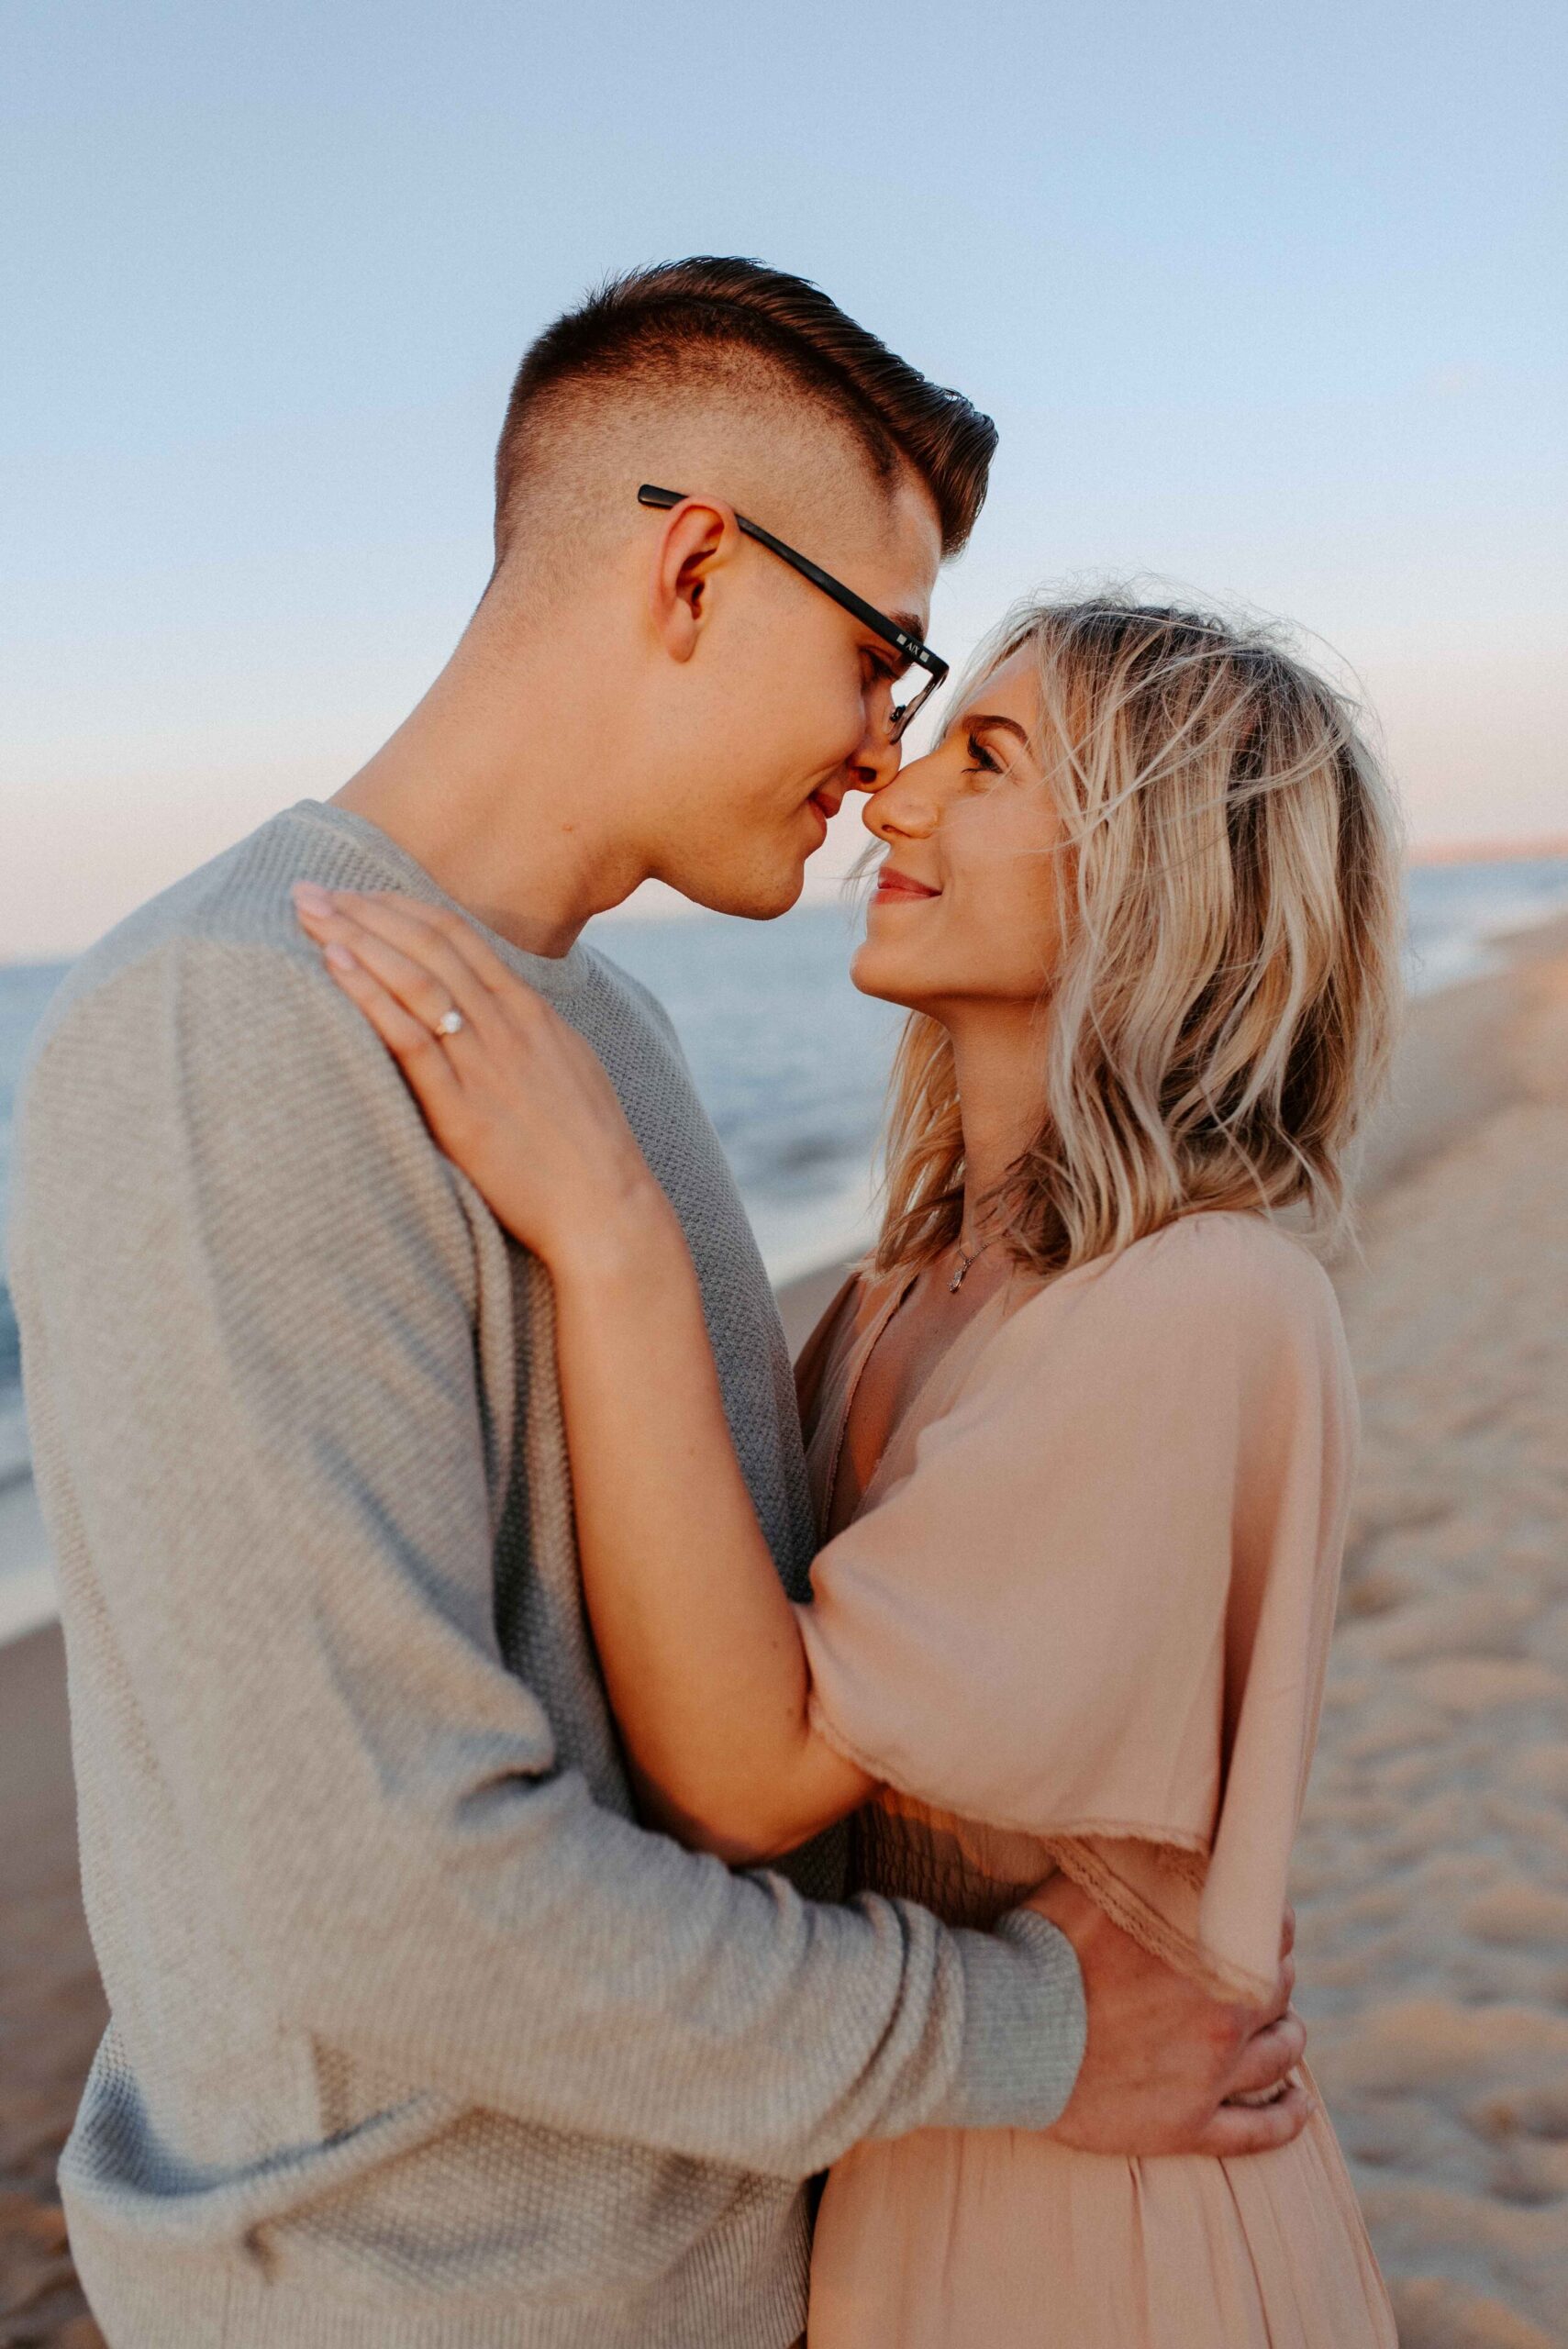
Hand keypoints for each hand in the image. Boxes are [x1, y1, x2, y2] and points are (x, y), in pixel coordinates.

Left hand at [292, 885, 673, 1273]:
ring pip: (412, 979)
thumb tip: (494, 1014)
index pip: (457, 936)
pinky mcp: (462, 1109)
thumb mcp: (566, 1068)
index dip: (402, 907)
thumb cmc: (587, 1149)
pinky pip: (408, 1039)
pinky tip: (334, 966)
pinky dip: (369, 995)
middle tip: (309, 889)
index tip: (358, 893)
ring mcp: (484, 1064)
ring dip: (354, 937)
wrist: (606, 1207)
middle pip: (425, 945)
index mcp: (531, 1011)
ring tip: (306, 912)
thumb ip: (527, 1035)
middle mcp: (506, 1025)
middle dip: (362, 910)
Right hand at [1034, 1877, 1309, 2157]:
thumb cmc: (1045, 1951)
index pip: (1268, 1923)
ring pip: (1279, 2055)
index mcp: (1208, 1948)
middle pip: (1279, 1986)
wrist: (1008, 2035)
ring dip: (1288, 2037)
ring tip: (1288, 2031)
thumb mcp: (1094, 1885)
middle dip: (1273, 1973)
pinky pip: (1259, 2131)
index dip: (1263, 1917)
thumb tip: (1167, 1833)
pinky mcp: (1188, 2126)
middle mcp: (1223, 2011)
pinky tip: (1300, 2105)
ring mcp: (1209, 2074)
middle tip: (1260, 1968)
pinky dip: (1288, 2117)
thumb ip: (1144, 1865)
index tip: (1254, 1916)